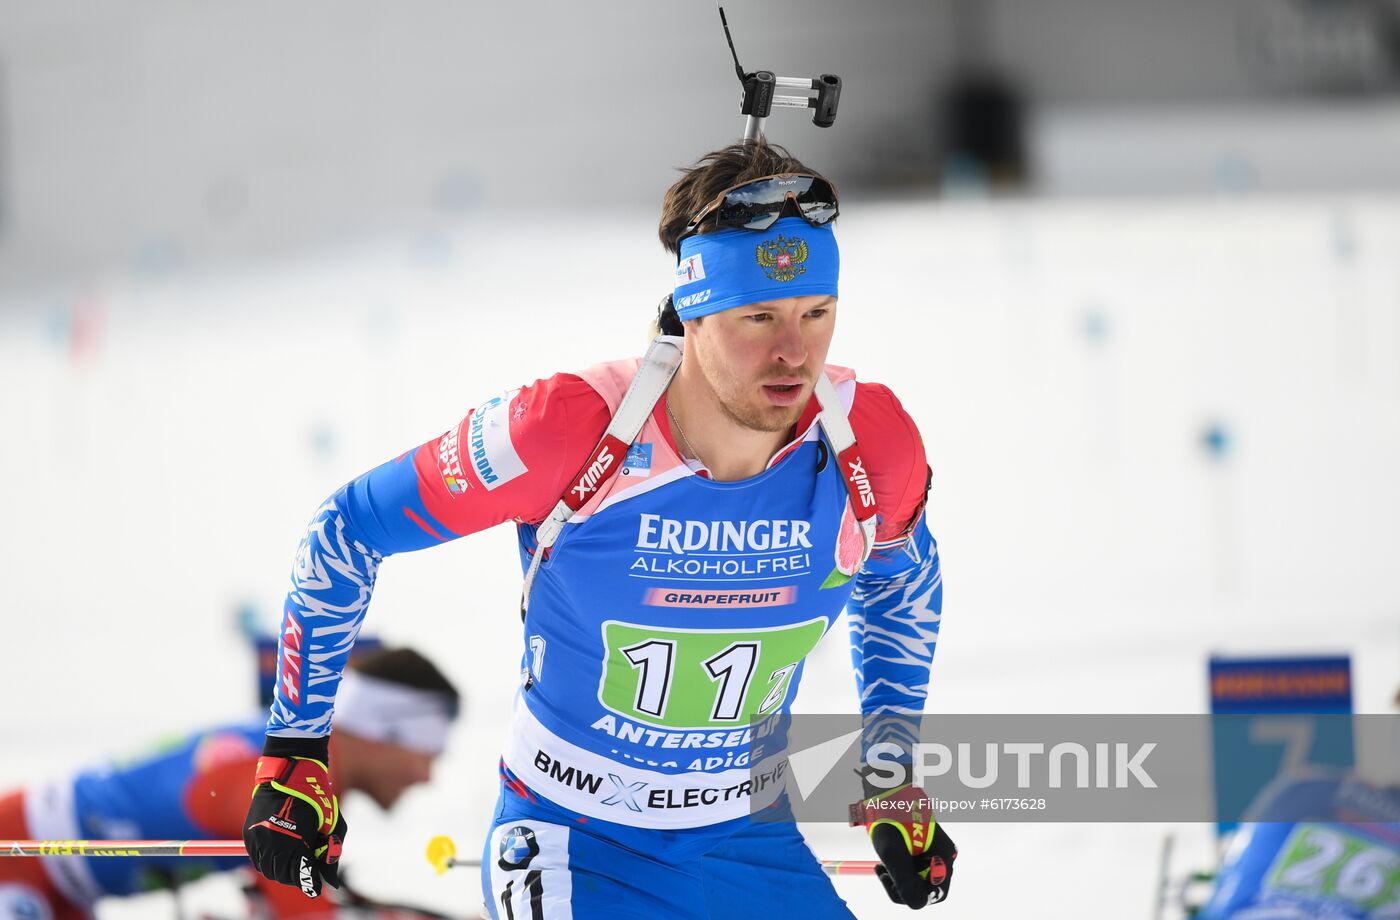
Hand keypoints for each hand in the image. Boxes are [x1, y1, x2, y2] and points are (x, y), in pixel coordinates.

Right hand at [243, 736, 346, 898]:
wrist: (291, 770)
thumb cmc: (316, 795)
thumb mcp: (332, 823)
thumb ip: (330, 851)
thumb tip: (330, 880)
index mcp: (294, 838)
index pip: (299, 874)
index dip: (309, 882)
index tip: (317, 886)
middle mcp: (272, 840)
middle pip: (281, 875)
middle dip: (296, 877)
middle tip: (308, 871)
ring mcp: (257, 836)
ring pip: (266, 868)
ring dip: (281, 870)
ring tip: (295, 861)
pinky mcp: (249, 831)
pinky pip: (256, 857)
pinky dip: (268, 860)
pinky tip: (281, 853)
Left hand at [850, 781, 956, 907]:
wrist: (887, 787)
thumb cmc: (890, 815)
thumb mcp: (892, 851)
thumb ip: (904, 879)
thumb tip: (916, 904)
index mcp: (942, 857)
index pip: (933, 894)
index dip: (911, 894)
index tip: (890, 879)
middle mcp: (942, 856)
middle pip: (926, 888)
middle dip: (903, 886)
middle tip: (884, 872)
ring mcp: (934, 851)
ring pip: (918, 879)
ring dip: (899, 877)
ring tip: (882, 865)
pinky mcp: (924, 848)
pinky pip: (914, 869)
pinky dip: (899, 869)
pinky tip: (886, 860)